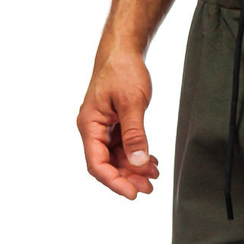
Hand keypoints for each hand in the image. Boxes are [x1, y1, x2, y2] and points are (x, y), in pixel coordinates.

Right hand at [77, 44, 159, 199]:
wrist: (123, 50)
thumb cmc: (122, 69)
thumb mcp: (132, 103)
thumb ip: (135, 134)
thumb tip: (137, 163)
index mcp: (90, 124)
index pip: (97, 164)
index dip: (114, 182)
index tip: (132, 193)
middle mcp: (93, 129)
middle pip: (107, 165)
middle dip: (128, 178)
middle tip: (149, 187)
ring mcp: (103, 128)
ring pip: (116, 159)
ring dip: (134, 170)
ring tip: (154, 175)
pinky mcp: (114, 126)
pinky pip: (123, 149)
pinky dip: (137, 157)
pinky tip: (151, 163)